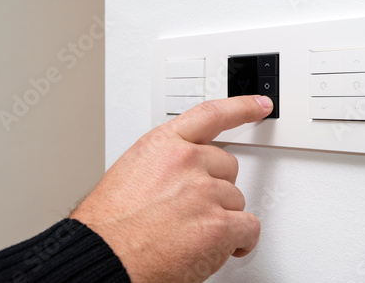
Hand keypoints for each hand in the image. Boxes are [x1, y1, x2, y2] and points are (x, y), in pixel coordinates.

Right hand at [70, 95, 273, 282]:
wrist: (103, 259)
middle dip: (216, 187)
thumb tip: (182, 171)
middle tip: (193, 208)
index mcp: (162, 145)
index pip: (211, 115)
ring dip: (222, 216)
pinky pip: (249, 227)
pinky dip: (240, 241)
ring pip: (236, 199)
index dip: (241, 107)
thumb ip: (163, 163)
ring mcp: (204, 191)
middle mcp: (186, 161)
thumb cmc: (109, 225)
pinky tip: (221, 246)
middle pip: (227, 166)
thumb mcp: (130, 173)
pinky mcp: (218, 224)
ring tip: (192, 232)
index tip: (260, 105)